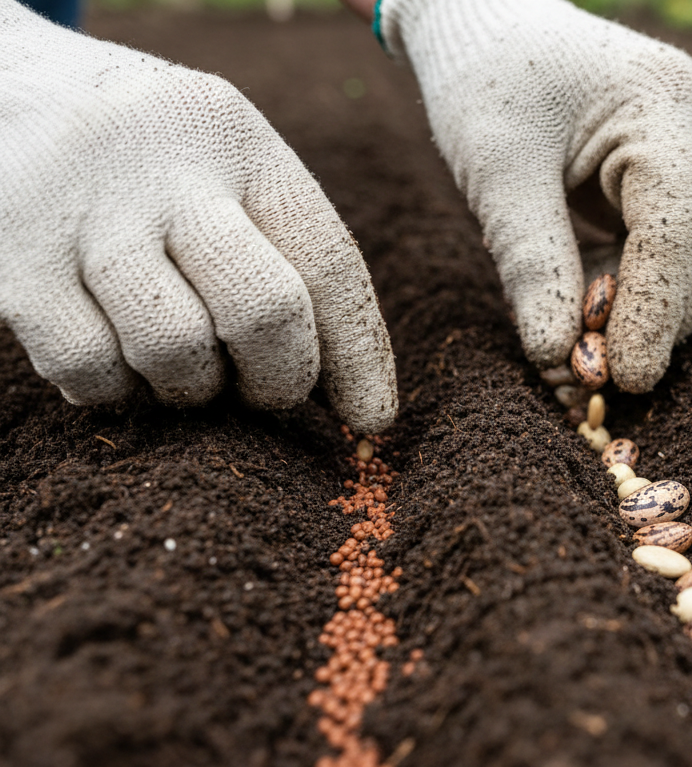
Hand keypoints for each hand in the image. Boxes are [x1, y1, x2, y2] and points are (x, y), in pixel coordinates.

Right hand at [0, 0, 396, 431]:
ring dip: (191, 388)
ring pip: (175, 347)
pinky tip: (117, 362)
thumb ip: (285, 256)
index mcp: (238, 139)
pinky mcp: (12, 258)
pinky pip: (89, 367)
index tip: (373, 419)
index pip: (328, 260)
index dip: (359, 355)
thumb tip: (357, 403)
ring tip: (181, 365)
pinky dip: (114, 390)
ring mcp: (83, 208)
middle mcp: (165, 164)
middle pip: (264, 308)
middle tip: (263, 391)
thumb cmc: (145, 162)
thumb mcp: (223, 169)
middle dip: (279, 378)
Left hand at [378, 0, 691, 391]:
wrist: (483, 23)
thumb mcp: (496, 172)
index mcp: (664, 101)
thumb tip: (562, 359)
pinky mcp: (684, 170)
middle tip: (616, 368)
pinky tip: (599, 300)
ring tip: (595, 334)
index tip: (626, 376)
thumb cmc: (485, 81)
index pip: (680, 228)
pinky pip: (688, 244)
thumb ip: (532, 264)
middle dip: (678, 315)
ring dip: (667, 306)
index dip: (657, 311)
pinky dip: (651, 285)